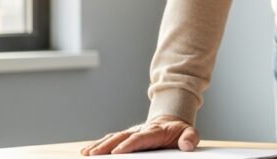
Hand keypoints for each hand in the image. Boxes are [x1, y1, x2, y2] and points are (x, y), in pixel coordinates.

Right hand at [80, 115, 199, 154]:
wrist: (171, 122)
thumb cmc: (179, 131)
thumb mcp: (189, 132)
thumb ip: (190, 138)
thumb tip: (187, 145)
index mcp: (155, 131)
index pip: (141, 137)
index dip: (130, 144)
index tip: (118, 152)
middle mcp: (140, 130)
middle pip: (122, 137)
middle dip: (108, 145)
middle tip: (94, 154)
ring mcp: (131, 133)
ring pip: (113, 138)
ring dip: (100, 145)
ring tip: (87, 153)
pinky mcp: (125, 138)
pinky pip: (110, 140)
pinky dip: (98, 145)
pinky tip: (86, 151)